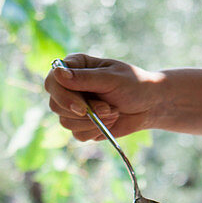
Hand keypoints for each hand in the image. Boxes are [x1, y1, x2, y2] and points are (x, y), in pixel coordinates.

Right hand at [44, 54, 162, 140]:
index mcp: (74, 67)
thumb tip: (57, 74)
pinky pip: (78, 135)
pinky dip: (96, 131)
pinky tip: (111, 121)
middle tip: (107, 108)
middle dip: (82, 112)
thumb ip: (85, 78)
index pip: (53, 81)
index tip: (81, 108)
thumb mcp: (111, 78)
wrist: (149, 104)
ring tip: (113, 111)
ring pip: (66, 123)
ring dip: (92, 122)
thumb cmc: (133, 84)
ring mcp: (73, 108)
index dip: (62, 96)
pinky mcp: (81, 126)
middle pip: (55, 105)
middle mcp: (70, 87)